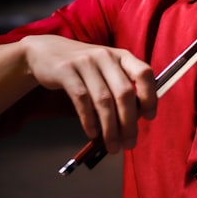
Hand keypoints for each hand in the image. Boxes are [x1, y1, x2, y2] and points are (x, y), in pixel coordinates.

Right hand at [21, 35, 156, 152]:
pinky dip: (89, 120)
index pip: (144, 74)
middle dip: (129, 123)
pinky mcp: (66, 71)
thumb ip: (122, 88)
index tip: (149, 117)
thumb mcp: (107, 69)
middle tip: (129, 143)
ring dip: (110, 128)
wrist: (46, 52)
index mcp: (122, 56)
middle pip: (124, 93)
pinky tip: (92, 133)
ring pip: (103, 100)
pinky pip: (81, 99)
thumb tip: (135, 120)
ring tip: (112, 145)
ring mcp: (85, 62)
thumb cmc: (84, 67)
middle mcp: (106, 56)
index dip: (150, 96)